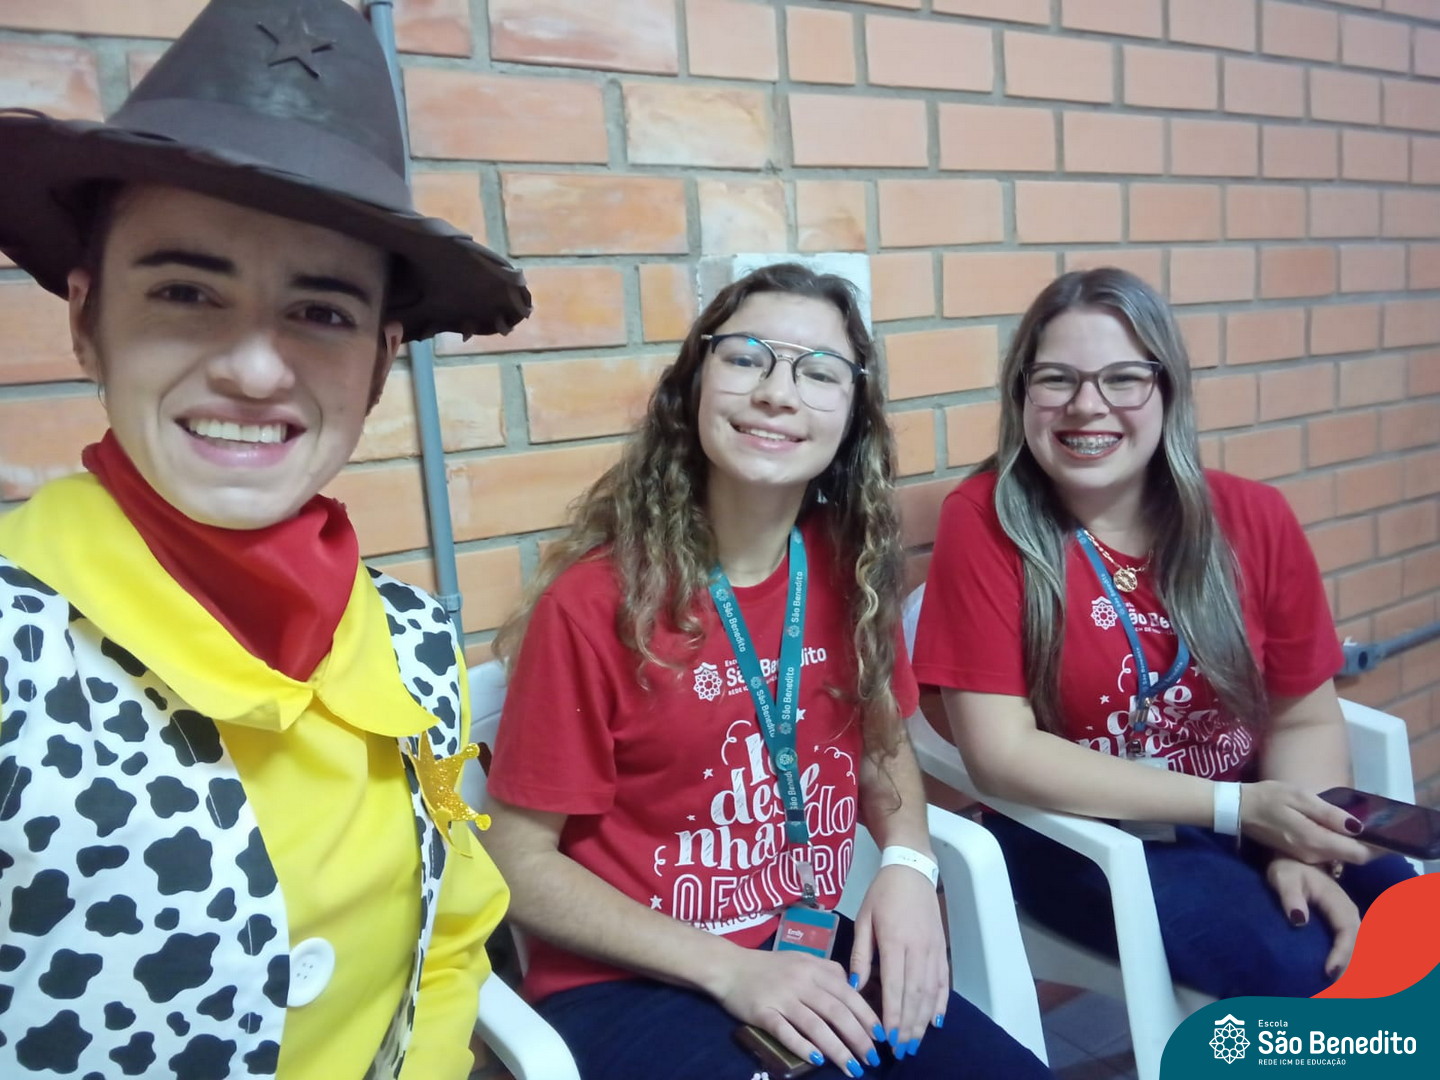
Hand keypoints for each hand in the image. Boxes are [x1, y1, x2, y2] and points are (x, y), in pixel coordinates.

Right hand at [707, 939, 880, 1075]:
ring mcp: (781, 997)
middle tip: (872, 1059)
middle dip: (858, 1037)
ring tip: (852, 1068)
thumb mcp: (802, 959)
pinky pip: (786, 1031)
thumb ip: (827, 971)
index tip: (881, 1037)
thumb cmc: (769, 966)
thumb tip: (855, 988)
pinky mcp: (763, 1013)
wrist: (729, 966)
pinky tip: (817, 1060)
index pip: (847, 994)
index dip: (867, 1016)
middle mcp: (801, 981)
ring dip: (837, 1048)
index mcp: (813, 968)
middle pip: (836, 1011)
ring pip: (815, 1024)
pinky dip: (802, 1046)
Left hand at [849, 864, 949, 1060]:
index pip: (894, 985)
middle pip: (914, 994)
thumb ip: (861, 953)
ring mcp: (933, 950)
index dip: (892, 1014)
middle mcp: (918, 948)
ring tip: (916, 1042)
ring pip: (931, 992)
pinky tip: (936, 1021)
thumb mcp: (863, 918)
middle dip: (908, 1025)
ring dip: (924, 1020)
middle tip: (901, 1050)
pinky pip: (943, 981)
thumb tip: (856, 987)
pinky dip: (941, 1003)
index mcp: (894, 940)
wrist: (911, 870)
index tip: (888, 1037)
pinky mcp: (942, 949)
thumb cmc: (882, 894)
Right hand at [1240, 781, 1369, 864]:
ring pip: (1340, 857)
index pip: (1359, 855)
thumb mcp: (1300, 797)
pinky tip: (1336, 829)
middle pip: (1352, 858)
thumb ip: (1329, 814)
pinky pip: (1327, 854)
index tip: (1387, 834)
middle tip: (1373, 824)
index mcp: (1315, 841)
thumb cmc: (1268, 797)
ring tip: (1356, 824)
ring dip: (1351, 845)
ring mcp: (1305, 858)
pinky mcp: (1299, 855)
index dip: (1376, 847)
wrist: (1237, 809)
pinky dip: (1336, 844)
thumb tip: (1359, 827)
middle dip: (1366, 845)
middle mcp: (1313, 855)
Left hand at [1266, 856, 1359, 980]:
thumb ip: (1290, 896)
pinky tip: (1343, 979)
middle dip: (1350, 967)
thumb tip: (1299, 920)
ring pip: (1361, 947)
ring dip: (1354, 968)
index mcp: (1337, 901)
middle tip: (1336, 990)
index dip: (1343, 953)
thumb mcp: (1284, 877)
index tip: (1329, 972)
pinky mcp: (1343, 925)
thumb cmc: (1287, 868)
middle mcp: (1348, 911)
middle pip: (1359, 943)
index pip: (1347, 931)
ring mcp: (1348, 918)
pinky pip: (1353, 945)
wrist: (1293, 862)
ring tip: (1342, 991)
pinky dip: (1351, 962)